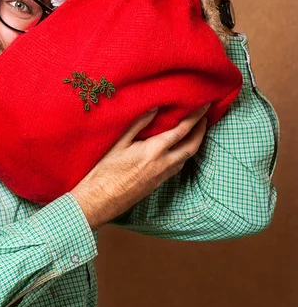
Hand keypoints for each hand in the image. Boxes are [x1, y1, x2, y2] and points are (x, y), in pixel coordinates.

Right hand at [70, 103, 210, 229]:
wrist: (101, 200)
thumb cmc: (105, 171)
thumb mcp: (118, 143)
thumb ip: (138, 124)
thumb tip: (154, 108)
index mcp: (154, 151)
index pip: (182, 131)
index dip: (195, 117)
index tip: (204, 105)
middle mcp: (163, 164)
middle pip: (192, 146)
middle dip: (201, 131)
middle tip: (205, 117)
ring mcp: (162, 176)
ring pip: (186, 158)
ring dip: (194, 144)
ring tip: (194, 131)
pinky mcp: (157, 184)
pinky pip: (177, 166)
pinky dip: (183, 154)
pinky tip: (176, 150)